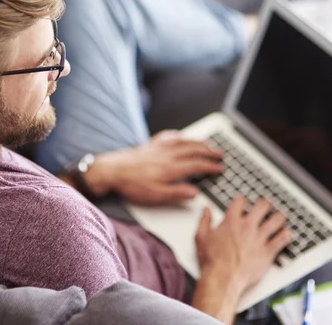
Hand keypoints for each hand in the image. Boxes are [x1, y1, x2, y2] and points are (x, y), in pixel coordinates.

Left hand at [85, 130, 223, 204]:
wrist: (111, 171)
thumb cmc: (132, 185)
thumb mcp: (155, 196)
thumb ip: (176, 193)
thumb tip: (195, 193)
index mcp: (171, 168)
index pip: (196, 166)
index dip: (210, 167)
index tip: (220, 168)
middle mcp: (167, 155)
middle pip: (193, 150)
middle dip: (208, 151)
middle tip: (219, 153)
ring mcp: (158, 148)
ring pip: (183, 141)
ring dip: (197, 142)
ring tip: (206, 144)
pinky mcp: (148, 146)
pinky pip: (167, 137)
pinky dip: (176, 135)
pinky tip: (179, 135)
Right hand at [191, 197, 290, 322]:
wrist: (222, 279)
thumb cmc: (211, 261)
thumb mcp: (201, 237)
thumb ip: (204, 221)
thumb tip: (206, 210)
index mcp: (231, 221)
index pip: (240, 201)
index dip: (243, 199)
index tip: (244, 201)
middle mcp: (247, 227)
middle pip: (262, 206)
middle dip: (265, 203)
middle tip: (266, 204)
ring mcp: (259, 238)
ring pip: (276, 220)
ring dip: (279, 216)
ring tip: (280, 215)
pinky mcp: (267, 252)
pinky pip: (282, 240)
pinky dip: (285, 235)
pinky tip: (286, 233)